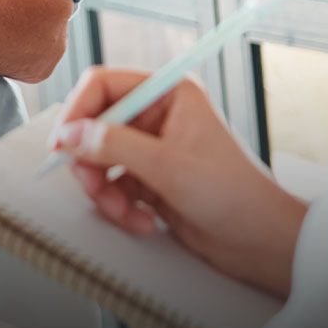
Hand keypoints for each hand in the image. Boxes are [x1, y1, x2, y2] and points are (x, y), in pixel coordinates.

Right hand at [50, 67, 306, 297]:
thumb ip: (115, 146)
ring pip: (100, 159)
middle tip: (94, 188)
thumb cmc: (234, 195)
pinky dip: (119, 206)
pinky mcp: (150, 178)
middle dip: (92, 162)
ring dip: (105, 190)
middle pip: (96, 125)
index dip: (78, 111)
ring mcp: (152, 148)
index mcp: (168, 93)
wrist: (264, 243)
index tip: (63, 143)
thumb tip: (71, 135)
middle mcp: (158, 115)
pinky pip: (113, 185)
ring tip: (124, 213)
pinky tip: (141, 221)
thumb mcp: (169, 167)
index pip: (104, 85)